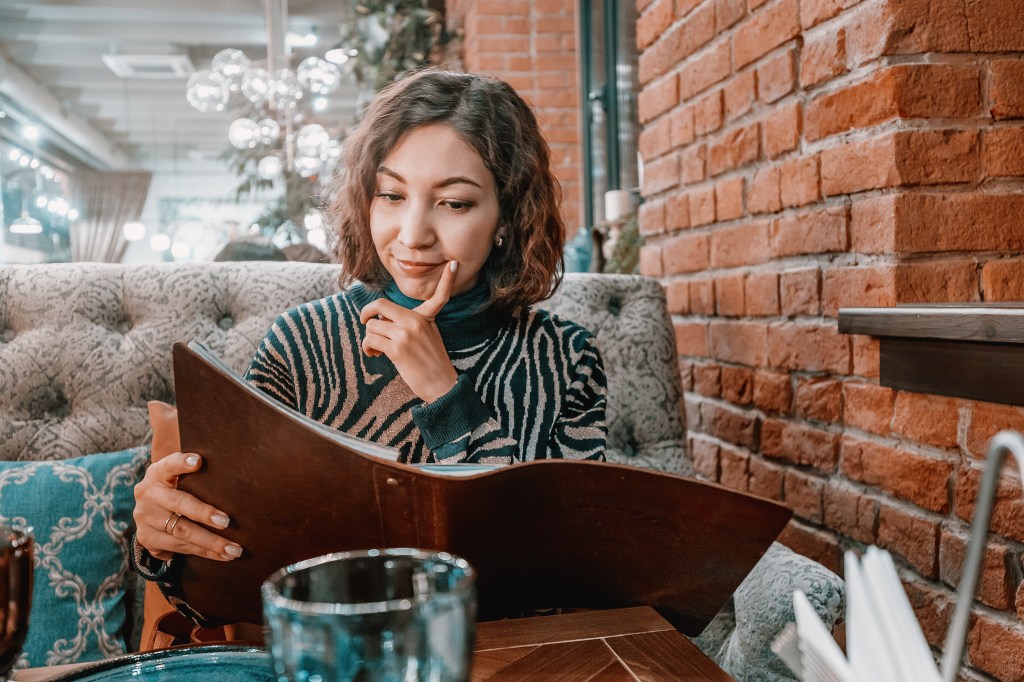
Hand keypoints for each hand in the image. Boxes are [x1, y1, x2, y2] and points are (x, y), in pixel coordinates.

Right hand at [133, 452, 242, 561]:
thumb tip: (235, 473)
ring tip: (234, 549)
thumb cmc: (178, 488)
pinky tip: (223, 556)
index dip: (182, 463)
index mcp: (158, 474)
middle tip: (226, 522)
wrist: (151, 510)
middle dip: (204, 514)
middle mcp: (147, 494)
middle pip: (178, 503)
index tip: (198, 461)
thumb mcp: (180, 477)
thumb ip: (199, 475)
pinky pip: (179, 548)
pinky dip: (204, 553)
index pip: (169, 465)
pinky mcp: (147, 539)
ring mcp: (145, 518)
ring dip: (211, 542)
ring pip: (181, 532)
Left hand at [360, 261, 459, 402]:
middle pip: (381, 305)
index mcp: (426, 318)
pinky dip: (368, 348)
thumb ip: (411, 324)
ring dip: (369, 339)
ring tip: (377, 349)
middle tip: (364, 320)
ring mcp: (406, 334)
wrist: (441, 386)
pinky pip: (370, 340)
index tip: (453, 264)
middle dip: (366, 312)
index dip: (448, 280)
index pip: (440, 296)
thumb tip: (383, 321)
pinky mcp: (397, 349)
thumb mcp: (429, 337)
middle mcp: (416, 322)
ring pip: (372, 326)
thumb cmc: (432, 364)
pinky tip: (374, 354)